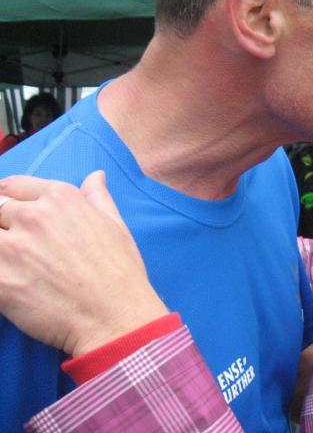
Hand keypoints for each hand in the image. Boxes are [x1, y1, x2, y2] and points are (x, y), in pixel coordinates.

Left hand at [0, 171, 167, 356]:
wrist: (115, 316)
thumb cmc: (120, 273)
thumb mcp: (116, 225)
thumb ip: (98, 197)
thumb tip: (96, 176)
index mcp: (61, 198)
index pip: (12, 186)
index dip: (8, 200)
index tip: (8, 215)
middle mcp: (35, 216)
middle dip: (1, 225)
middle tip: (16, 247)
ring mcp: (14, 247)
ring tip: (12, 264)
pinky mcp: (0, 281)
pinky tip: (9, 285)